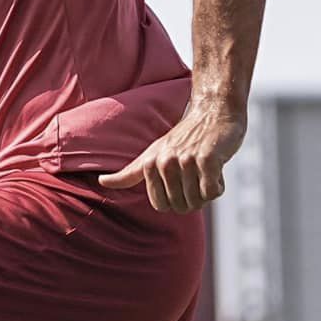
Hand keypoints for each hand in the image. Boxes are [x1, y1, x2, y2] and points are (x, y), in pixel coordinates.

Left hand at [99, 99, 245, 212]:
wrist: (213, 113)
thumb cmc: (184, 137)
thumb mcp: (152, 154)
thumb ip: (129, 173)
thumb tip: (102, 182)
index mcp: (150, 164)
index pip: (161, 206)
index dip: (175, 200)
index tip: (180, 181)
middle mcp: (166, 162)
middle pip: (180, 206)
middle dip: (193, 198)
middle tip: (196, 175)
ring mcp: (187, 160)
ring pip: (198, 201)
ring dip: (207, 191)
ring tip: (205, 170)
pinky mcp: (208, 159)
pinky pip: (211, 192)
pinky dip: (218, 187)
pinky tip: (216, 170)